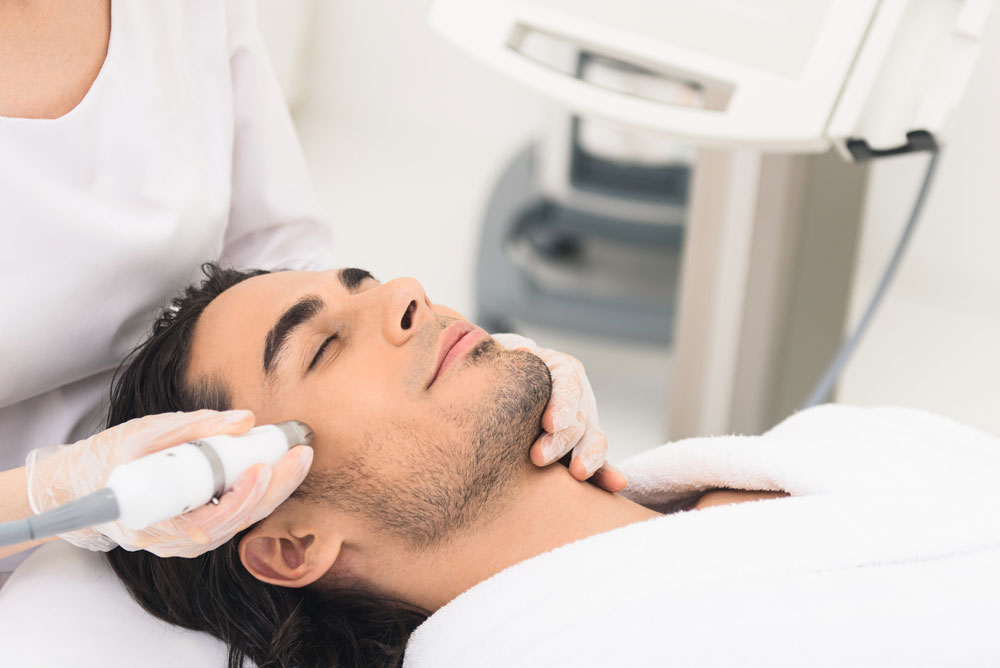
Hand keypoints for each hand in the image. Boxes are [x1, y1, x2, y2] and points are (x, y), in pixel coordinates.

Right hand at [25, 410, 312, 556]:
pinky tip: (279, 466)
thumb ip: (192, 427)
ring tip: (298, 456)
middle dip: (274, 489)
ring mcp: (190, 538)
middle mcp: (176, 540)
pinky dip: (260, 490)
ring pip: (242, 519)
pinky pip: (236, 512)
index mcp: (154, 523)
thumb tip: (245, 420)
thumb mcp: (142, 434)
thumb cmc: (109, 458)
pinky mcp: (199, 526)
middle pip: (237, 522)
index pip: (209, 523)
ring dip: (275, 489)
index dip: (241, 500)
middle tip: (299, 455)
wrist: (83, 485)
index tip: (262, 469)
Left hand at [492, 333, 626, 491]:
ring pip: (594, 440)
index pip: (566, 384)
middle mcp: (577, 396)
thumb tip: (522, 352)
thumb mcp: (502, 356)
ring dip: (588, 457)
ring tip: (577, 473)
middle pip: (578, 417)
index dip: (562, 404)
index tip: (549, 423)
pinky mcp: (582, 451)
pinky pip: (597, 463)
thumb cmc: (501, 372)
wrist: (502, 391)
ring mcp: (583, 424)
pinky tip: (616, 484)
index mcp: (560, 369)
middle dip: (561, 440)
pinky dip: (607, 475)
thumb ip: (510, 353)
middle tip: (538, 457)